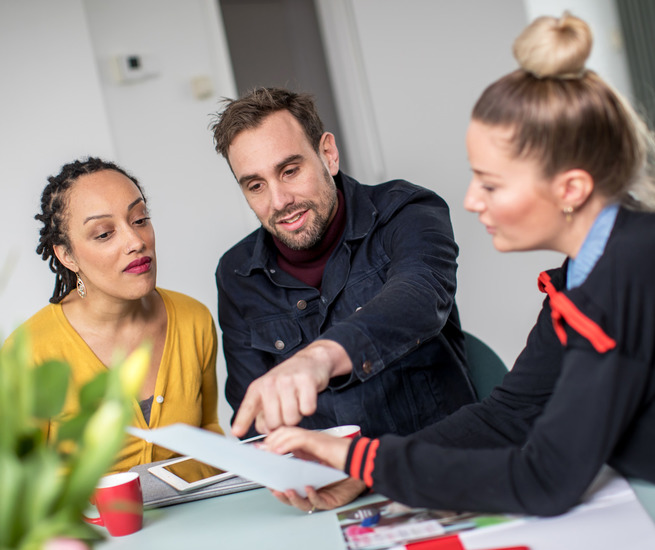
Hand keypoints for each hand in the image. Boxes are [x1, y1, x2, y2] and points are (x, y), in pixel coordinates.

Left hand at [231, 340, 351, 436]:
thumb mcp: (269, 395)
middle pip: (274, 422)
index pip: (248, 407)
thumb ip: (263, 415)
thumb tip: (267, 431)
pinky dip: (308, 408)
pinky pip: (307, 410)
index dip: (242, 421)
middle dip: (282, 423)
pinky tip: (306, 397)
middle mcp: (270, 383)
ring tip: (296, 402)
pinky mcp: (306, 381)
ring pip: (291, 419)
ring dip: (297, 416)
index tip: (236, 432)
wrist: (309, 361)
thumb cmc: (287, 381)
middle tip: (286, 410)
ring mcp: (288, 381)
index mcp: (258, 388)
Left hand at [264, 426, 351, 469]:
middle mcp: (308, 436)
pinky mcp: (318, 442)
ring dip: (274, 442)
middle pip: (283, 430)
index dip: (271, 438)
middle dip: (268, 439)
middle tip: (259, 450)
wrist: (357, 458)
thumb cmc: (341, 460)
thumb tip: (285, 458)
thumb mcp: (316, 459)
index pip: (285, 433)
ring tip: (265, 451)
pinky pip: (298, 440)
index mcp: (307, 440)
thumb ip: (302, 455)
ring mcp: (313, 437)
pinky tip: (277, 452)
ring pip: (288, 432)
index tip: (261, 447)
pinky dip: (285, 445)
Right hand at [265, 426, 363, 511]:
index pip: (284, 476)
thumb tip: (275, 444)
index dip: (273, 476)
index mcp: (302, 471)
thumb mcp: (313, 441)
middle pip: (289, 493)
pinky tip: (308, 487)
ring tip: (287, 489)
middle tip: (271, 486)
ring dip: (292, 497)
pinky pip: (318, 501)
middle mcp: (308, 483)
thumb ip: (294, 441)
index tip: (263, 472)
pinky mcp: (329, 499)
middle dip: (278, 491)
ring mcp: (318, 493)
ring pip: (301, 502)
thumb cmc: (338, 451)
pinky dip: (311, 496)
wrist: (358, 458)